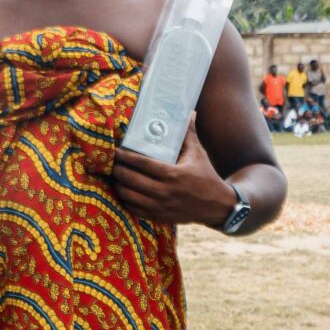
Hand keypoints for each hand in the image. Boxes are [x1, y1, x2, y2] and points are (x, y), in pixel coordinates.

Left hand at [112, 129, 236, 227]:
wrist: (217, 206)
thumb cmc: (206, 176)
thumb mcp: (198, 154)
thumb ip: (189, 134)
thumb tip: (189, 113)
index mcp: (172, 174)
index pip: (141, 163)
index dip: (124, 157)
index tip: (115, 151)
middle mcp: (164, 191)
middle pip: (130, 179)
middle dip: (117, 170)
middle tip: (111, 163)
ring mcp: (160, 206)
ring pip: (128, 195)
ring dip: (118, 185)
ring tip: (116, 176)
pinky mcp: (158, 216)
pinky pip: (133, 209)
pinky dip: (125, 200)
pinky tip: (124, 191)